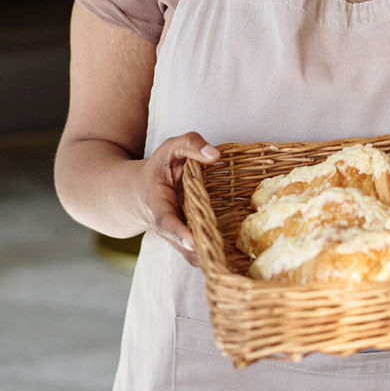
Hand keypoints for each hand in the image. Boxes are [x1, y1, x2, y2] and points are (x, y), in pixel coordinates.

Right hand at [138, 132, 219, 264]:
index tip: (191, 241)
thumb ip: (190, 145)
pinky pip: (201, 253)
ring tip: (231, 261)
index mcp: (158, 205)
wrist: (139, 194)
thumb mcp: (170, 149)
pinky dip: (214, 257)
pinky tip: (235, 259)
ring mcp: (177, 238)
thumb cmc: (159, 168)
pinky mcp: (188, 242)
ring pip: (193, 255)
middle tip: (220, 255)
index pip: (166, 222)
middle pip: (183, 245)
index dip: (178, 233)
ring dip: (209, 258)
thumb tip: (215, 155)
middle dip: (200, 251)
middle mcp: (168, 227)